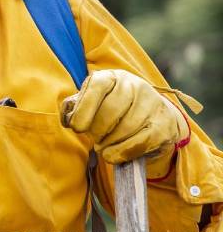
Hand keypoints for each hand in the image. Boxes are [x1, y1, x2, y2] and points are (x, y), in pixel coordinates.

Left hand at [60, 70, 187, 175]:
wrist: (150, 117)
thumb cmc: (112, 109)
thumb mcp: (92, 102)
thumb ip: (76, 107)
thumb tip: (67, 118)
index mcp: (113, 77)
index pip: (98, 86)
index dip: (84, 109)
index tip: (77, 128)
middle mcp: (136, 86)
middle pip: (111, 110)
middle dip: (97, 130)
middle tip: (94, 138)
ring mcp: (153, 104)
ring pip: (125, 128)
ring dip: (109, 143)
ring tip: (104, 145)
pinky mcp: (164, 125)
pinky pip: (140, 143)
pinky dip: (121, 152)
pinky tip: (113, 154)